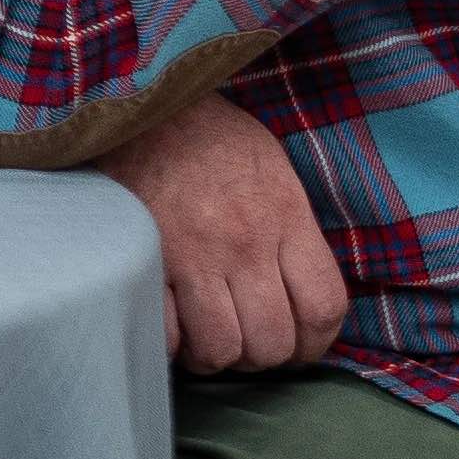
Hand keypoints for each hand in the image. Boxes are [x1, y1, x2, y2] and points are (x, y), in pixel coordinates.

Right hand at [109, 89, 346, 372]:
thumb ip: (292, 226)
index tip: (298, 345)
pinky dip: (168, 343)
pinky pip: (165, 335)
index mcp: (284, 217)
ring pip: (221, 349)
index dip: (315, 344)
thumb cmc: (206, 133)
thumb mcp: (272, 165)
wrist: (136, 101)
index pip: (322, 308)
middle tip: (245, 341)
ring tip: (204, 338)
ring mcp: (191, 256)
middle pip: (272, 342)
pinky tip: (168, 324)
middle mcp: (244, 243)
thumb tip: (299, 287)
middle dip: (261, 357)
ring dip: (213, 357)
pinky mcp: (144, 261)